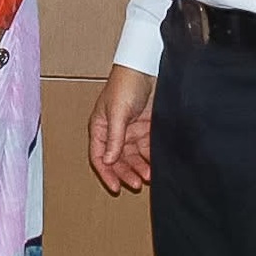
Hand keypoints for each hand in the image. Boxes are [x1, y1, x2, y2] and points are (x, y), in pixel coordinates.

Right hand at [88, 64, 153, 193]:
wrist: (147, 68)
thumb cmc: (125, 84)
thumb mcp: (117, 112)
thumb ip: (114, 137)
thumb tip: (108, 161)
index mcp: (100, 127)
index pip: (99, 156)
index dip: (106, 173)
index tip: (115, 186)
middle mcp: (114, 132)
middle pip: (117, 160)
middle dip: (126, 173)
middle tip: (136, 183)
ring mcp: (131, 131)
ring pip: (134, 157)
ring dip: (140, 167)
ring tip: (149, 176)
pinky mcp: (147, 129)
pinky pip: (148, 149)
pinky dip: (151, 158)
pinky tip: (157, 165)